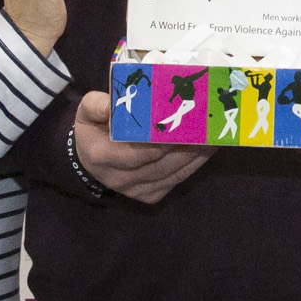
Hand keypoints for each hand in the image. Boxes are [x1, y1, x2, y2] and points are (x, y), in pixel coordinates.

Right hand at [75, 90, 208, 203]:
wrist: (90, 158)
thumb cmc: (93, 128)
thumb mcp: (87, 110)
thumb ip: (98, 104)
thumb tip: (114, 104)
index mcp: (102, 156)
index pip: (136, 152)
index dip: (160, 141)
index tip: (181, 124)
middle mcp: (119, 179)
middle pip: (160, 164)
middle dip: (185, 145)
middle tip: (207, 126)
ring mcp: (135, 190)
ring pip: (172, 173)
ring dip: (196, 155)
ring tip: (214, 135)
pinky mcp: (149, 195)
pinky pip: (175, 181)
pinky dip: (194, 165)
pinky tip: (207, 149)